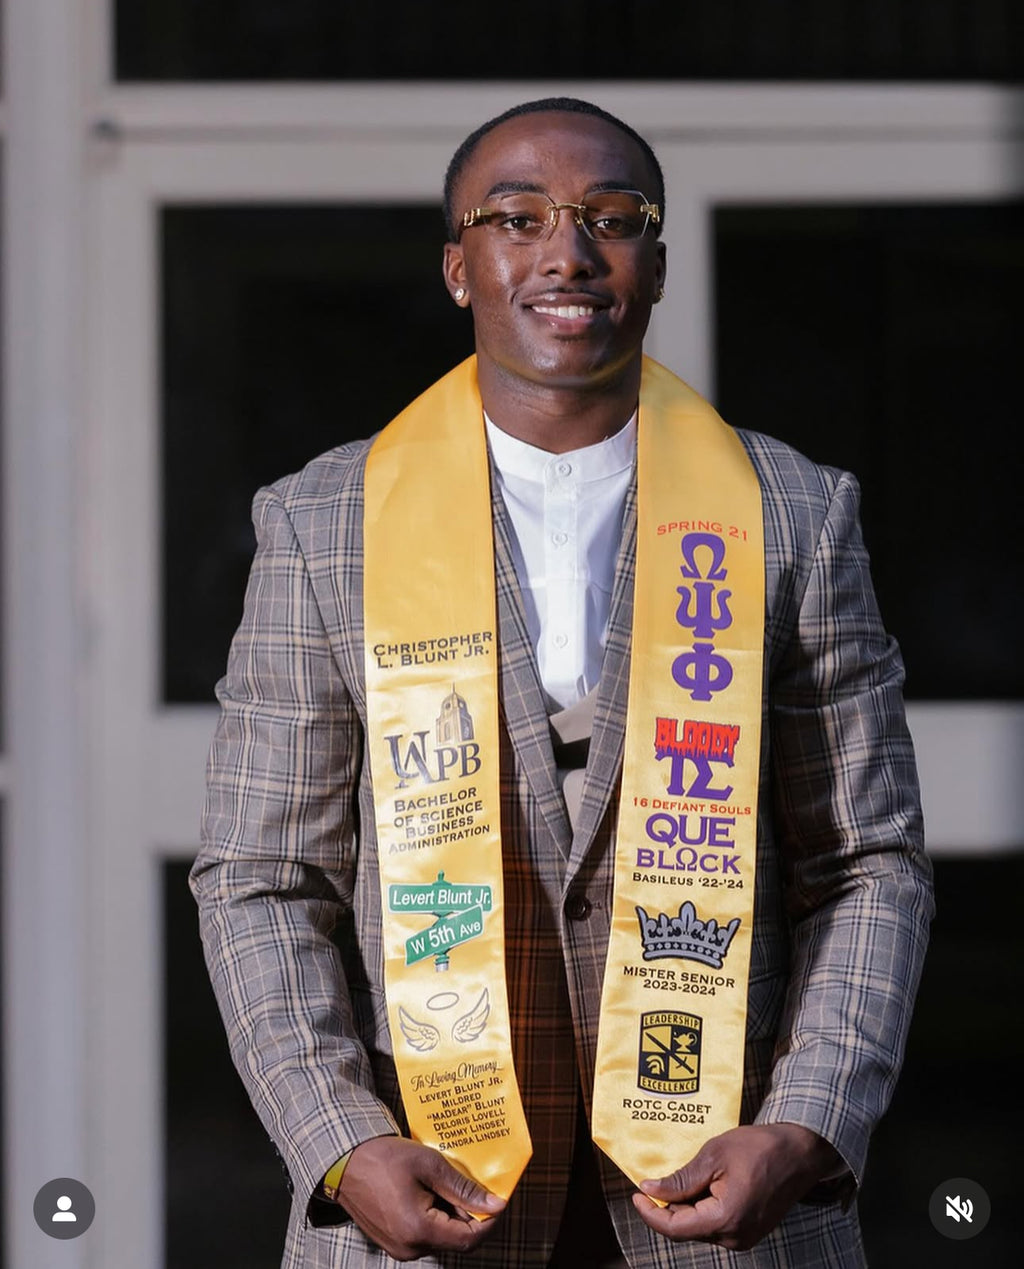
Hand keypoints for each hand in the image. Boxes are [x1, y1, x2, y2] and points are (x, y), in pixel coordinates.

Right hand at [336, 1136, 505, 1260]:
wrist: (344, 1162)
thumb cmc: (384, 1158)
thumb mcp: (429, 1165)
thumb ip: (463, 1188)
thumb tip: (494, 1204)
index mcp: (418, 1230)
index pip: (469, 1238)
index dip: (488, 1220)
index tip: (497, 1198)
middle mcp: (409, 1247)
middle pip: (456, 1239)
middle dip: (471, 1214)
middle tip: (476, 1185)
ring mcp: (400, 1247)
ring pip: (441, 1236)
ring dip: (453, 1213)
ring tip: (452, 1182)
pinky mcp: (394, 1241)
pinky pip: (425, 1234)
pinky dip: (437, 1215)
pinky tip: (435, 1190)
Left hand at [633, 1123, 843, 1250]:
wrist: (799, 1152)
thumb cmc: (759, 1148)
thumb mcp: (714, 1156)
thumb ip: (681, 1180)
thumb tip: (650, 1191)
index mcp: (725, 1220)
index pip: (675, 1229)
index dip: (650, 1214)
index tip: (636, 1195)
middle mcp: (735, 1237)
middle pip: (686, 1230)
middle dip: (666, 1208)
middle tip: (653, 1181)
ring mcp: (744, 1237)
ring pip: (700, 1228)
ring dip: (684, 1207)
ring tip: (679, 1178)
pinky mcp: (748, 1230)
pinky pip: (715, 1224)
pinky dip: (700, 1208)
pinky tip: (698, 1186)